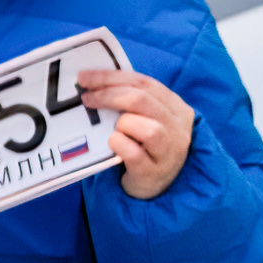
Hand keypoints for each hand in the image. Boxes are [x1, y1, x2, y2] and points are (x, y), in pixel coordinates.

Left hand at [79, 68, 195, 200]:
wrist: (152, 185)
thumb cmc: (144, 146)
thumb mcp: (145, 119)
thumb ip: (130, 100)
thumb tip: (91, 81)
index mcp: (176, 107)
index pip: (143, 83)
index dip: (111, 77)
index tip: (84, 77)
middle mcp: (178, 128)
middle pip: (142, 100)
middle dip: (108, 95)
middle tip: (86, 98)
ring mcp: (170, 153)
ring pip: (148, 129)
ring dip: (122, 125)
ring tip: (113, 131)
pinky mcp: (155, 173)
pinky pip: (135, 154)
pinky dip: (119, 145)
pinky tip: (113, 144)